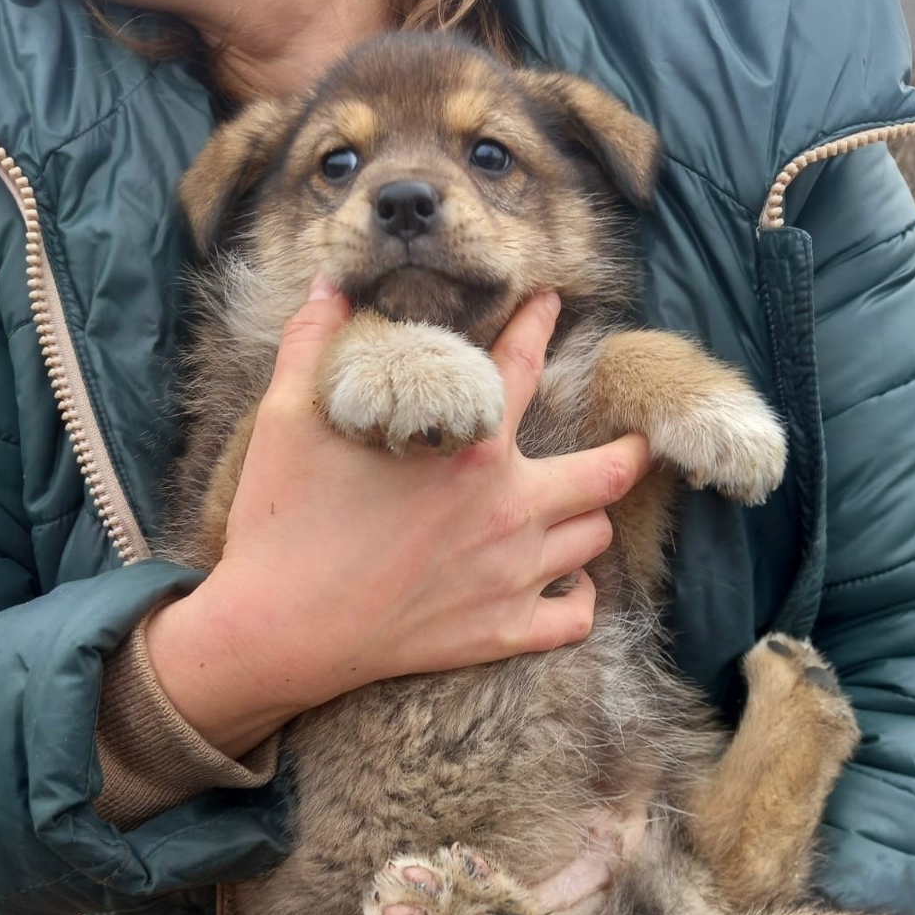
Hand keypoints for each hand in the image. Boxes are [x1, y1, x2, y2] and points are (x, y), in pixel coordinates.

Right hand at [146, 280, 650, 755]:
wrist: (277, 631)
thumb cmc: (282, 521)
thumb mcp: (287, 415)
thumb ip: (312, 339)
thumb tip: (329, 283)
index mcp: (469, 446)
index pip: (525, 365)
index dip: (541, 324)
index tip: (552, 305)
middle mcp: (508, 507)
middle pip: (609, 472)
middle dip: (631, 450)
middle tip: (637, 443)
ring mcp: (513, 574)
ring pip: (595, 538)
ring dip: (592, 518)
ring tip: (581, 511)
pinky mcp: (502, 631)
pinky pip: (576, 618)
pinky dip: (580, 599)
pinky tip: (568, 586)